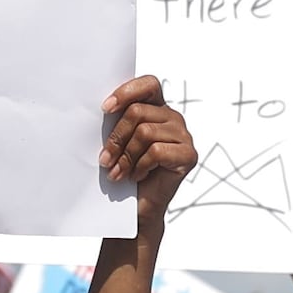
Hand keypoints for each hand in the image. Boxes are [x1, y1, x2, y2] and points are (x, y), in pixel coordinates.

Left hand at [99, 76, 197, 230]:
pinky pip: (157, 151)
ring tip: (117, 172)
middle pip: (139, 111)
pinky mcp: (189, 155)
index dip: (127, 92)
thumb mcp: (119, 142)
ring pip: (145, 132)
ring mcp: (184, 135)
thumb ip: (117, 122)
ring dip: (126, 155)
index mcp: (157, 108)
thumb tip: (103, 109)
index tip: (105, 109)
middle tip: (104, 159)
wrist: (140, 208)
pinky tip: (137, 176)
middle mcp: (173, 118)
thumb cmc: (127, 172)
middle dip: (117, 137)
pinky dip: (140, 166)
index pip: (148, 84)